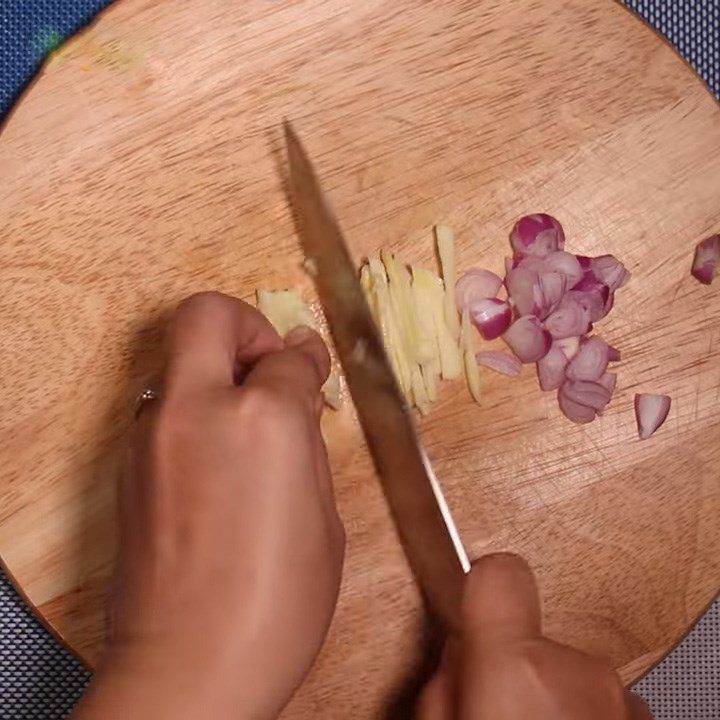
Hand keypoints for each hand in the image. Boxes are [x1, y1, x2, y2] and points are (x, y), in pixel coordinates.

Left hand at [73, 292, 344, 719]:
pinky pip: (163, 408)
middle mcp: (198, 410)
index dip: (308, 359)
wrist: (188, 667)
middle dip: (246, 325)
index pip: (289, 355)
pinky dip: (195, 411)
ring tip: (247, 424)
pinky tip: (220, 461)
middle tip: (269, 365)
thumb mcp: (323, 518)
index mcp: (263, 421)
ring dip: (216, 373)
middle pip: (209, 315)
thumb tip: (301, 392)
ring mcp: (153, 434)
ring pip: (179, 361)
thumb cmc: (275, 604)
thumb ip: (306, 441)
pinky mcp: (129, 464)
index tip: (313, 366)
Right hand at [416, 554, 651, 719]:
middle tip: (496, 708)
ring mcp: (617, 699)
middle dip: (514, 665)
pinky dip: (580, 715)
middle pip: (532, 634)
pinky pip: (597, 698)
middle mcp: (575, 673)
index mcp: (514, 668)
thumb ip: (444, 679)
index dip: (482, 584)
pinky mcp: (639, 718)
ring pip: (567, 670)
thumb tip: (459, 655)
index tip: (473, 600)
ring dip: (550, 696)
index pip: (499, 573)